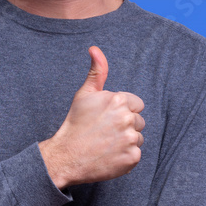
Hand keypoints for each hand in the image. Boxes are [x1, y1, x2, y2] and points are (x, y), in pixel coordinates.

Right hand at [39, 45, 144, 190]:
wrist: (66, 156)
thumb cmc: (76, 124)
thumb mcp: (84, 94)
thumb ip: (96, 72)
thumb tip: (95, 49)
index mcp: (118, 100)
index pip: (136, 104)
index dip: (122, 111)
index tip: (107, 119)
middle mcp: (127, 118)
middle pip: (139, 121)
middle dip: (125, 126)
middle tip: (105, 132)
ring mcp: (130, 139)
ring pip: (138, 137)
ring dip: (126, 141)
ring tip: (106, 144)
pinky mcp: (132, 157)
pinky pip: (136, 154)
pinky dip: (125, 156)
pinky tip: (110, 155)